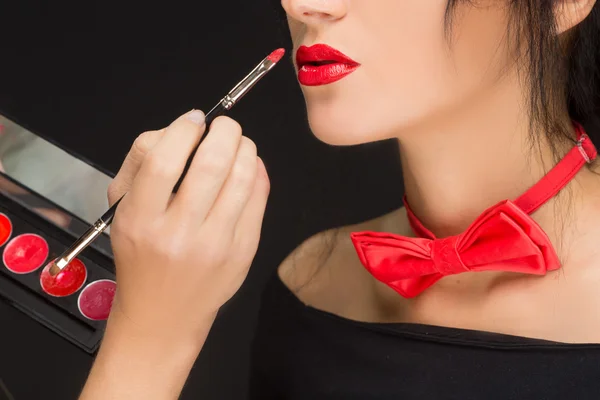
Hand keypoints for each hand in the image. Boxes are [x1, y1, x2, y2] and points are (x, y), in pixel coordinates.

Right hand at [106, 110, 269, 345]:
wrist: (164, 314)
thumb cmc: (142, 255)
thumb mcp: (123, 211)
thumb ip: (145, 164)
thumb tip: (186, 129)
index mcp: (141, 220)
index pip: (164, 161)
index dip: (183, 130)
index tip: (193, 120)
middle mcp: (179, 233)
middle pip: (212, 164)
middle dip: (225, 131)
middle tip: (224, 125)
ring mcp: (216, 244)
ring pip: (243, 178)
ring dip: (245, 148)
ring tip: (238, 143)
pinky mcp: (243, 252)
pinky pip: (260, 199)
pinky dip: (258, 172)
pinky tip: (249, 166)